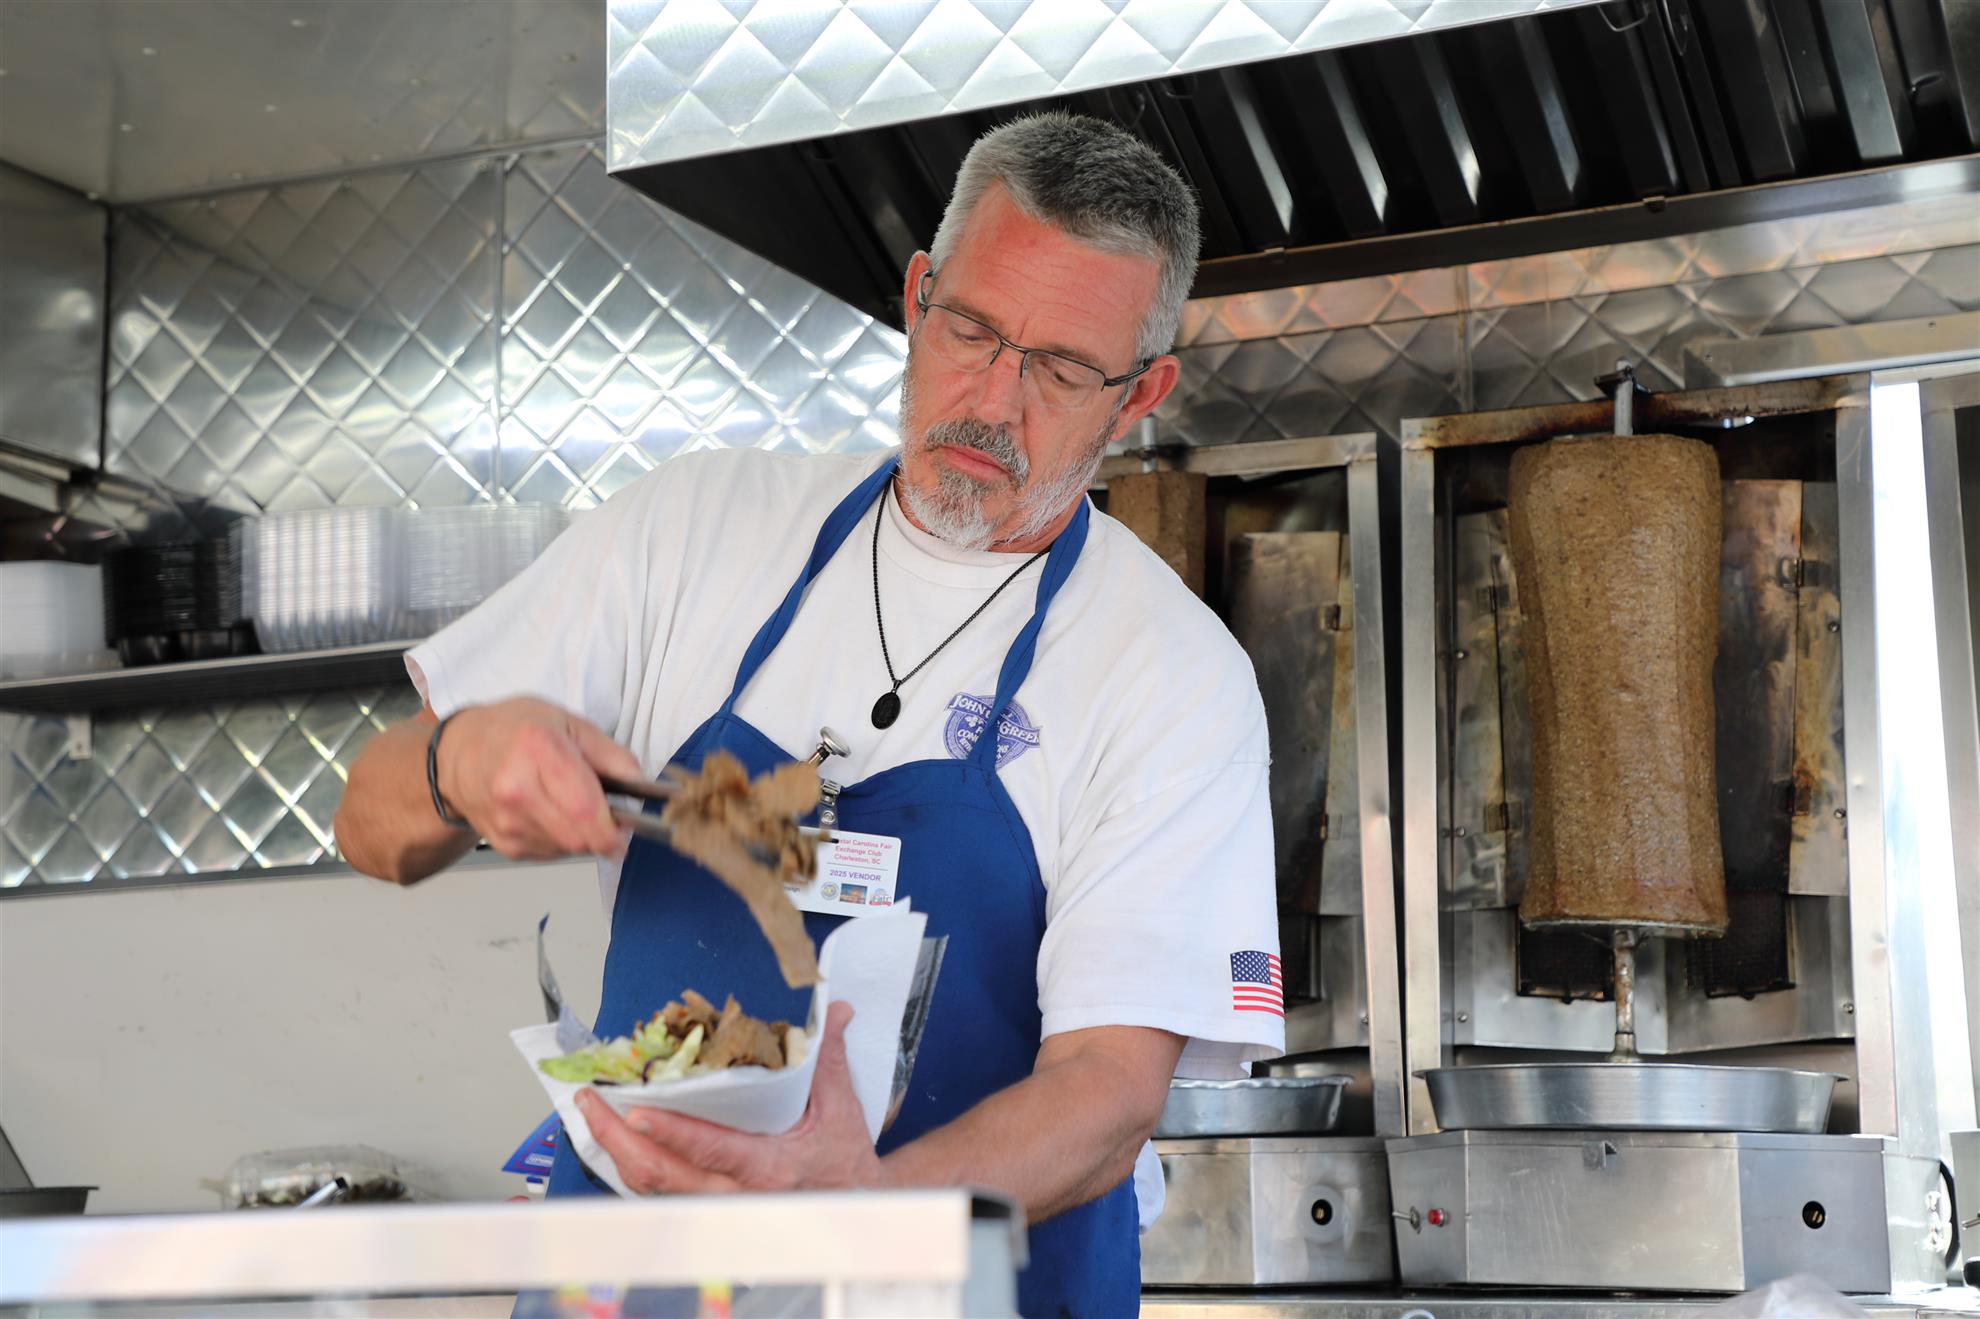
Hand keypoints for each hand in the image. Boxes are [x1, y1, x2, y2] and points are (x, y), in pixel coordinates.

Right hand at [437, 697, 641, 860]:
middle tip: (606, 816)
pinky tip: (549, 813)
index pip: (584, 808)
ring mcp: (506, 820)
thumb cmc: (514, 731)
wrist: (459, 752)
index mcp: (537, 751)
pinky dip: (560, 839)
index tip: (625, 832)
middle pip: (578, 836)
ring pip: (567, 848)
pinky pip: (550, 853)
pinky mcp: (503, 842)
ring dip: (581, 835)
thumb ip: (611, 754)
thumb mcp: (569, 723)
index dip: (612, 829)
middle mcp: (516, 789)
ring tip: (568, 804)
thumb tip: (640, 786)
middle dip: (602, 833)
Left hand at [576, 1003, 884, 1193]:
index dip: (670, 1132)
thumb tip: (836, 1009)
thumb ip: (828, 1056)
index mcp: (767, 1167)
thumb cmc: (842, 1159)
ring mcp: (714, 1207)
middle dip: (616, 1137)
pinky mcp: (703, 1208)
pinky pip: (656, 1189)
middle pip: (660, 1174)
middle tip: (592, 1100)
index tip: (636, 1112)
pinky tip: (614, 1135)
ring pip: (650, 1186)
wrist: (851, 1205)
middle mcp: (734, 1194)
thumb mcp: (840, 1107)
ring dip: (614, 1149)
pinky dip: (630, 1161)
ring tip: (593, 1111)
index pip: (709, 1150)